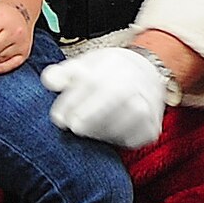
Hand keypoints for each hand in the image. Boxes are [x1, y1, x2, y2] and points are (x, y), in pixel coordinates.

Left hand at [40, 46, 168, 148]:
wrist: (146, 75)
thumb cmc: (108, 73)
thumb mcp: (86, 65)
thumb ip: (65, 73)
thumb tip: (50, 81)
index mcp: (115, 63)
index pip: (93, 81)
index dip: (72, 102)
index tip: (58, 117)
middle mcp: (136, 81)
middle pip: (114, 97)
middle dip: (88, 116)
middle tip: (71, 126)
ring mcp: (148, 105)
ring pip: (126, 119)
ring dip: (100, 129)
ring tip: (86, 130)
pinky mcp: (152, 128)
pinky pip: (135, 137)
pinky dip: (117, 139)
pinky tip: (105, 136)